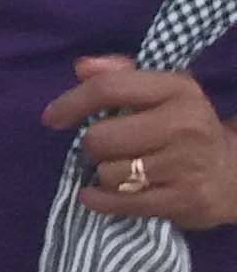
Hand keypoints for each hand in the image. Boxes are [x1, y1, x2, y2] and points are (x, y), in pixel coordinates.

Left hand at [51, 59, 236, 230]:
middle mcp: (184, 125)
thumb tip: (81, 68)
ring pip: (109, 173)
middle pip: (101, 138)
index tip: (52, 118)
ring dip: (104, 174)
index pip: (109, 89)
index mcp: (176, 89)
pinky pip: (123, 203)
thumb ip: (119, 75)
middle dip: (93, 146)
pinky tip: (95, 195)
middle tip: (106, 149)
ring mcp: (186, 165)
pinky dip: (101, 200)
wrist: (233, 171)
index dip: (72, 102)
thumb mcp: (161, 91)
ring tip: (120, 170)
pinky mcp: (184, 200)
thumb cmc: (183, 125)